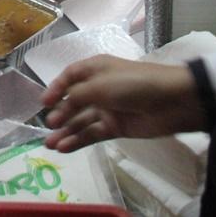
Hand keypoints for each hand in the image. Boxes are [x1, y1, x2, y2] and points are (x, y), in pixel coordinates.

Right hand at [41, 56, 207, 152]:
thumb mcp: (101, 84)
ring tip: (50, 145)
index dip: (56, 88)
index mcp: (95, 69)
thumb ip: (77, 95)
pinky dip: (78, 141)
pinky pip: (92, 134)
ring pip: (81, 121)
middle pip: (73, 101)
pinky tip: (65, 148)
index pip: (69, 77)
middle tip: (48, 127)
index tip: (43, 103)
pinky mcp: (116, 127)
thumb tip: (58, 105)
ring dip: (66, 131)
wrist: (172, 102)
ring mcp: (107, 109)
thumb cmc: (134, 84)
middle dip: (60, 114)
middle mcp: (99, 88)